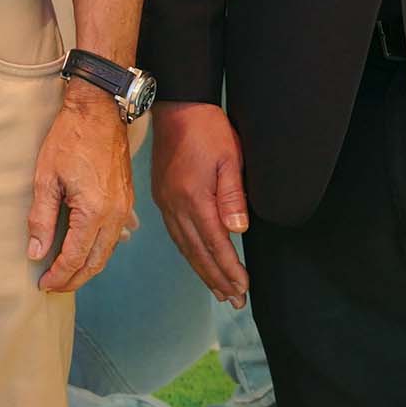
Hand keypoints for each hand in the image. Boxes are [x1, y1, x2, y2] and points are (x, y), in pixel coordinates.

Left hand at [29, 84, 131, 291]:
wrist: (99, 111)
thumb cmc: (69, 139)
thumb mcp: (46, 178)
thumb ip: (41, 218)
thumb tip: (36, 252)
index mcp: (94, 212)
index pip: (75, 257)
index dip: (58, 275)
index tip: (42, 284)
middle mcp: (114, 216)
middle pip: (95, 262)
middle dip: (74, 279)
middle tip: (53, 286)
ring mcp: (125, 209)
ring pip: (108, 252)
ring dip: (88, 267)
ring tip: (66, 274)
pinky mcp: (127, 200)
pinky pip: (115, 236)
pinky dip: (99, 250)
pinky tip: (86, 252)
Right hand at [154, 100, 250, 304]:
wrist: (177, 106)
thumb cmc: (207, 129)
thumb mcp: (229, 158)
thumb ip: (232, 195)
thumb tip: (237, 230)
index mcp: (193, 198)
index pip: (216, 243)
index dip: (230, 269)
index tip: (243, 289)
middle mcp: (175, 205)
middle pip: (197, 251)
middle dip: (216, 278)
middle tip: (234, 301)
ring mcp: (166, 202)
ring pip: (185, 246)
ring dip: (202, 270)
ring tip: (218, 290)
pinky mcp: (163, 196)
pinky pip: (176, 234)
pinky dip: (189, 253)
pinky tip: (197, 260)